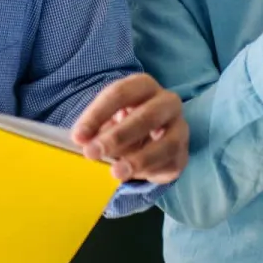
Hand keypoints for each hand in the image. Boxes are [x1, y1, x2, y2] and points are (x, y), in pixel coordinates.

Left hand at [68, 73, 188, 183]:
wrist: (149, 139)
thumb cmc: (123, 122)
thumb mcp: (107, 120)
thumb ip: (96, 129)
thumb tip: (83, 141)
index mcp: (143, 86)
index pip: (120, 93)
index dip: (97, 115)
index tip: (78, 137)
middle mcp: (167, 102)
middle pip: (146, 116)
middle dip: (118, 136)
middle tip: (92, 153)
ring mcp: (180, 127)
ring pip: (166, 143)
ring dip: (139, 159)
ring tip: (116, 173)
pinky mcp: (183, 153)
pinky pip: (170, 163)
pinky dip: (150, 171)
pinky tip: (132, 177)